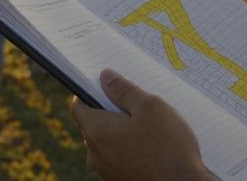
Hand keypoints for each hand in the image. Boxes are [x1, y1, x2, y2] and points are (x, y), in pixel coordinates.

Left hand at [70, 70, 208, 180]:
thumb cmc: (168, 148)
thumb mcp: (150, 107)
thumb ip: (124, 90)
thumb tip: (105, 77)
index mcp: (96, 132)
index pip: (78, 106)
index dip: (90, 91)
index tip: (108, 85)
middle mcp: (95, 154)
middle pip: (95, 123)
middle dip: (113, 111)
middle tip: (139, 104)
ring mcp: (107, 171)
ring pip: (109, 141)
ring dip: (124, 130)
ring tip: (152, 127)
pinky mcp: (120, 180)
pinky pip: (120, 156)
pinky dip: (131, 147)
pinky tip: (154, 146)